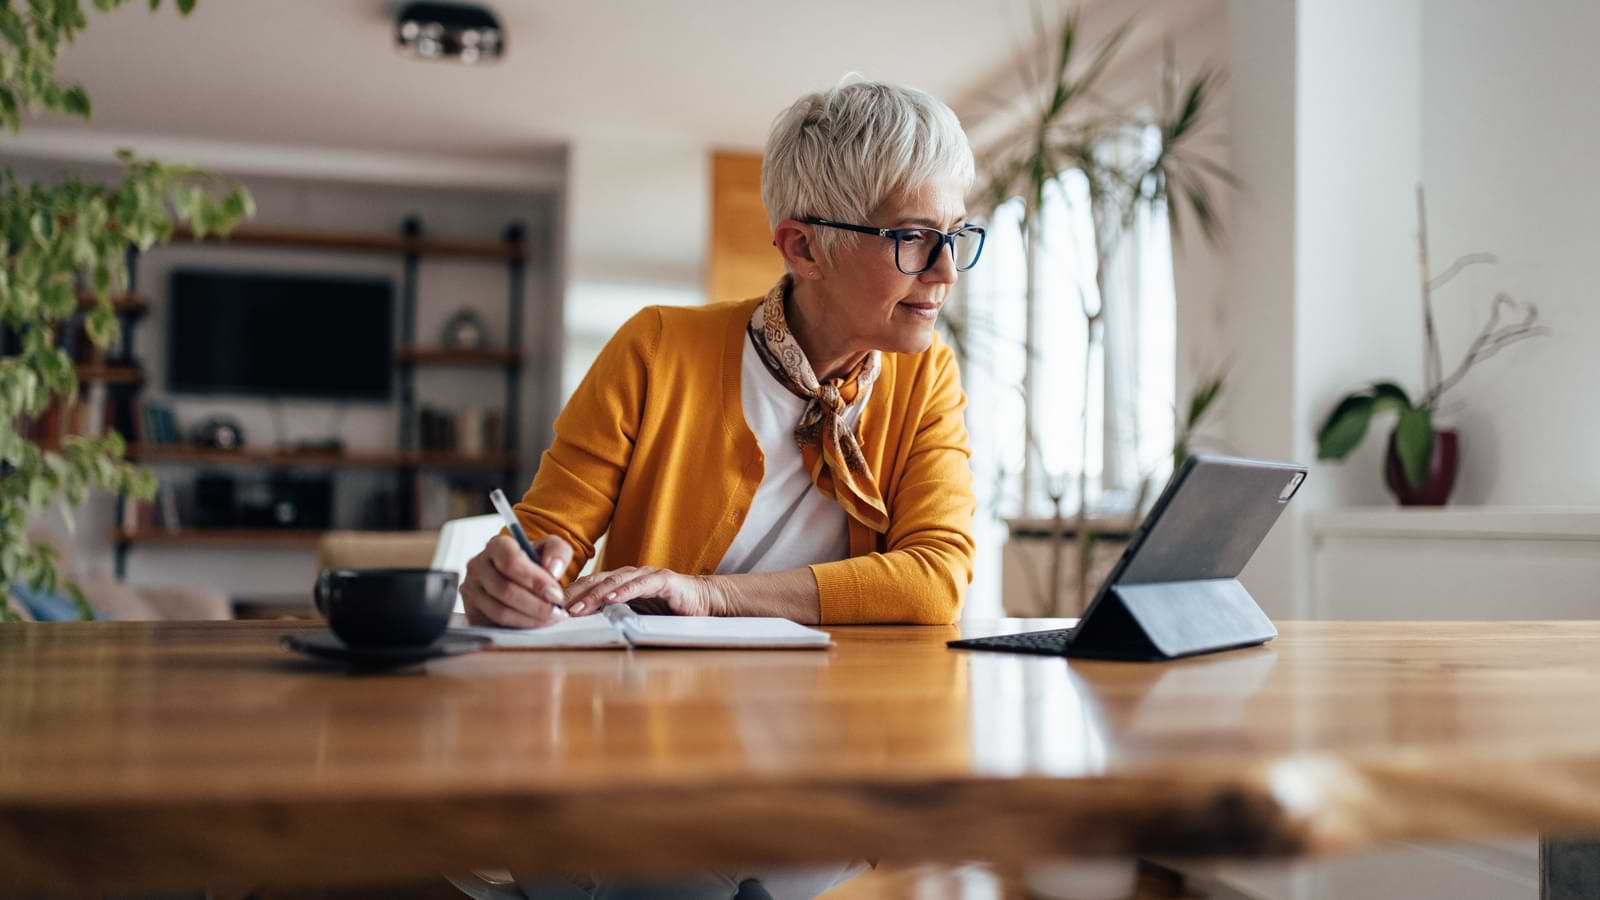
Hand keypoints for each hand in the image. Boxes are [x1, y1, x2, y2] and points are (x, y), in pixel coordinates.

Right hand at [461, 534, 574, 627]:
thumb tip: (553, 570)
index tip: (556, 594)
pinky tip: (536, 623)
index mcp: (496, 545)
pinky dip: (519, 627)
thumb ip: (558, 551)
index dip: (535, 581)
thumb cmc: (533, 562)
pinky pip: (494, 625)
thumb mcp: (549, 548)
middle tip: (557, 611)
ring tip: (550, 618)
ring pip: (500, 611)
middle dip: (536, 605)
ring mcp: (471, 590)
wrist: (517, 577)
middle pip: (506, 590)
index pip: (511, 562)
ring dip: (530, 619)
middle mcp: (478, 566)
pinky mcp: (471, 612)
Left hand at [563, 566, 724, 617]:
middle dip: (574, 595)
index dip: (570, 594)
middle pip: (596, 581)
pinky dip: (625, 592)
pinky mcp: (664, 581)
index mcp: (620, 582)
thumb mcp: (636, 614)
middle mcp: (630, 575)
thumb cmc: (668, 609)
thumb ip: (613, 615)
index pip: (589, 585)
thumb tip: (583, 627)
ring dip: (593, 595)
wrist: (704, 602)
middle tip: (556, 609)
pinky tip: (611, 599)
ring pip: (614, 582)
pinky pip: (641, 585)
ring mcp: (646, 576)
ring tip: (577, 608)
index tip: (551, 608)